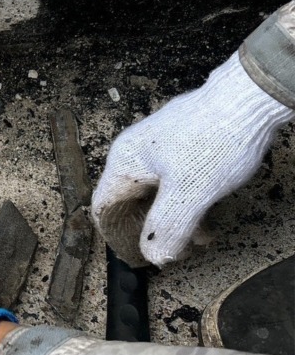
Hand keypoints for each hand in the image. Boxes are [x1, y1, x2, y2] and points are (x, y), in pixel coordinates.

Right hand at [93, 53, 293, 266]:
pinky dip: (185, 202)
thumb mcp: (189, 194)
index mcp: (124, 162)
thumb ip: (167, 228)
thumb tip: (154, 256)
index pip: (104, 207)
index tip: (138, 255)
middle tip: (175, 250)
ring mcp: (158, 146)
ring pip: (156, 193)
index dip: (117, 235)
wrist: (250, 98)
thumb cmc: (215, 138)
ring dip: (173, 219)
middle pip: (131, 202)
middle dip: (151, 230)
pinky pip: (173, 181)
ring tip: (199, 238)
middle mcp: (135, 153)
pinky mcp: (180, 144)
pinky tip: (206, 214)